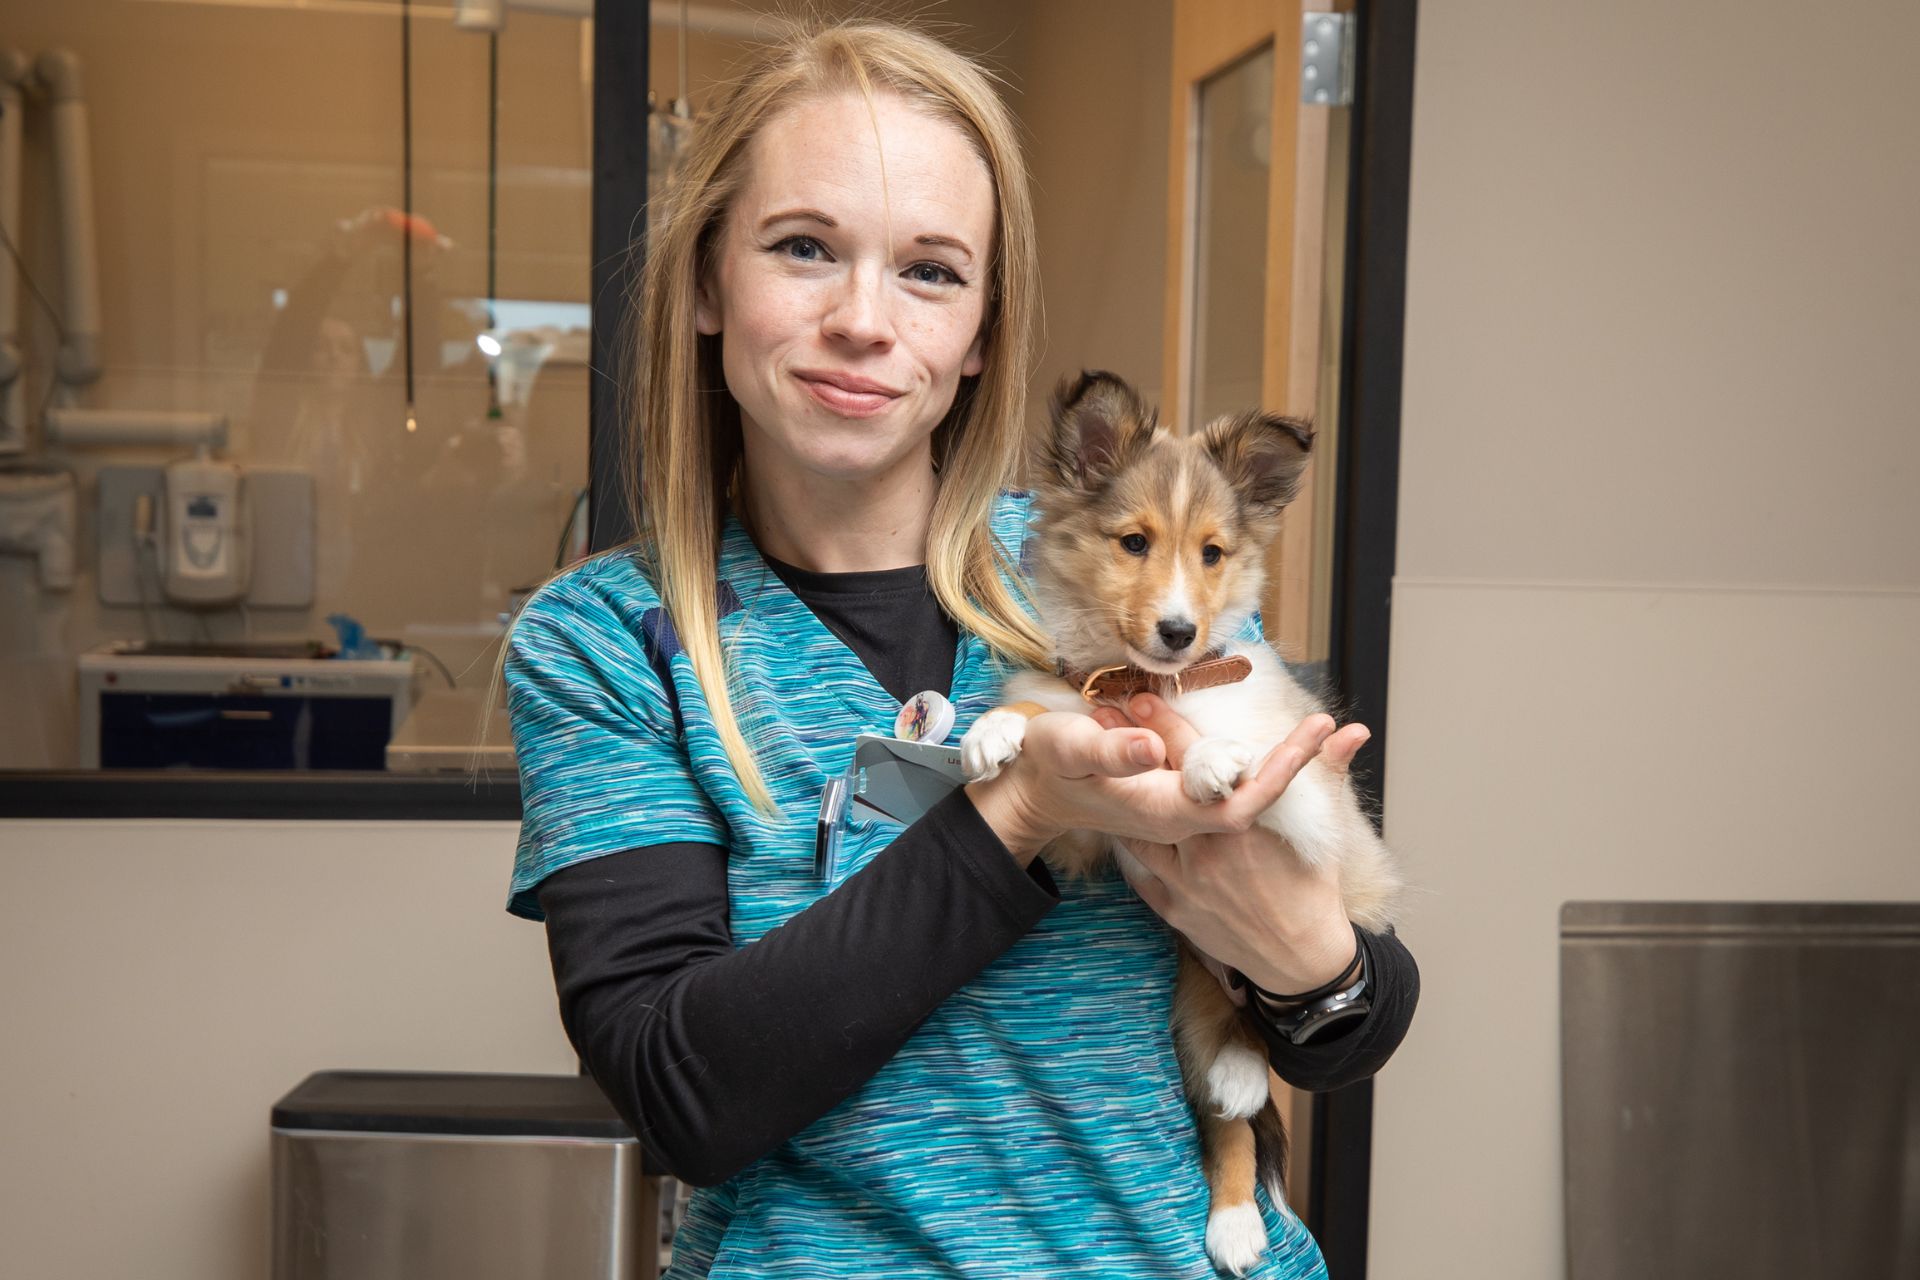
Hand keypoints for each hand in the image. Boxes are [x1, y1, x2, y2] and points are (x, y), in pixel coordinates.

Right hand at [964, 707, 1345, 865]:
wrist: (1032, 792)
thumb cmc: (1049, 769)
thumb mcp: (1070, 751)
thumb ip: (1110, 751)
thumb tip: (1149, 745)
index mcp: (1163, 810)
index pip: (1240, 801)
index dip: (1281, 771)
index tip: (1316, 734)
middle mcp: (1178, 817)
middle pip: (1251, 796)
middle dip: (1289, 760)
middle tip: (1323, 723)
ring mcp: (1178, 810)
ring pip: (1238, 789)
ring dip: (1269, 758)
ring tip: (1301, 729)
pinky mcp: (1173, 796)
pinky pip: (1222, 784)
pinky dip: (1247, 761)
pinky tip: (1260, 737)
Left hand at [1089, 695, 1371, 994]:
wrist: (1301, 959)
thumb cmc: (1314, 890)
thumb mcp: (1323, 829)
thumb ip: (1328, 772)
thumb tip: (1354, 729)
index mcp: (1242, 821)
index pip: (1199, 761)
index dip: (1168, 726)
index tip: (1146, 697)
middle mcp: (1207, 847)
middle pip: (1160, 789)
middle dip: (1134, 752)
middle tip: (1109, 717)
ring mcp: (1185, 880)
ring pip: (1138, 830)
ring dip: (1121, 800)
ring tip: (1104, 771)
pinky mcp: (1173, 908)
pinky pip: (1140, 871)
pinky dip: (1132, 848)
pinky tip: (1119, 827)